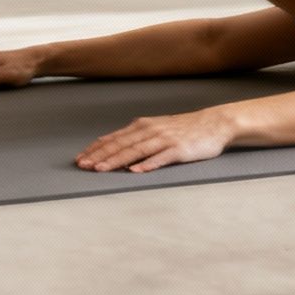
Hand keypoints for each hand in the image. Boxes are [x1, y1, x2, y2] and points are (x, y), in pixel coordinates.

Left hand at [76, 109, 234, 172]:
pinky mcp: (179, 149)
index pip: (113, 138)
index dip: (95, 149)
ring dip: (116, 160)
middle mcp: (150, 131)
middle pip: (120, 144)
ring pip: (135, 151)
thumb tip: (115, 148)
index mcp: (142, 126)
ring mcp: (165, 139)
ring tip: (101, 170)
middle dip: (99, 156)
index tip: (80, 159)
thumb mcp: (157, 129)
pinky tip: (135, 171)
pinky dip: (147, 164)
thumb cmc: (184, 129)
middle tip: (83, 166)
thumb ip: (137, 137)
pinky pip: (160, 158)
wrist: (214, 124)